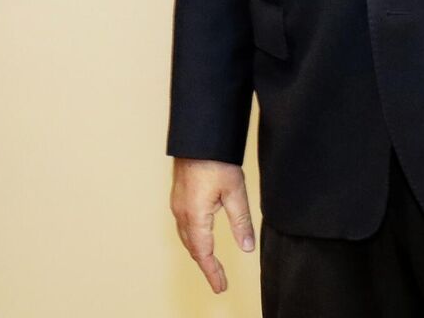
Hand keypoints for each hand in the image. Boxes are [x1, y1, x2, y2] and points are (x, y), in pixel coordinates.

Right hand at [171, 158, 254, 293]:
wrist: (197, 136)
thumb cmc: (215, 159)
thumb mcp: (235, 191)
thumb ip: (241, 222)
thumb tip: (247, 247)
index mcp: (195, 215)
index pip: (203, 252)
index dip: (212, 272)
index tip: (221, 286)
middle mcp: (182, 212)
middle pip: (192, 248)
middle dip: (206, 266)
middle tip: (219, 281)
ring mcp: (177, 204)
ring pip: (186, 237)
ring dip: (198, 253)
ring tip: (211, 265)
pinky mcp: (178, 195)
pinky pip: (183, 225)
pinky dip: (193, 239)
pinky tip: (200, 238)